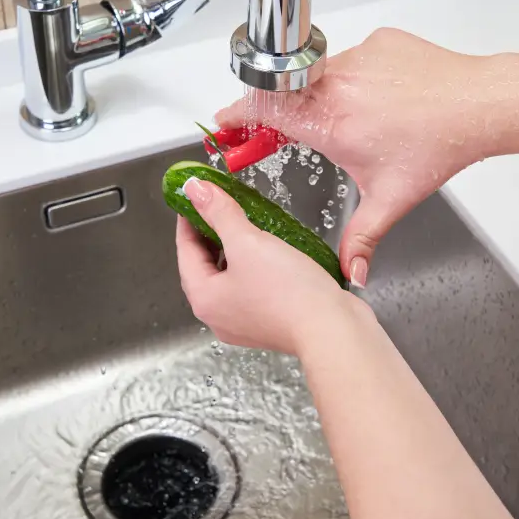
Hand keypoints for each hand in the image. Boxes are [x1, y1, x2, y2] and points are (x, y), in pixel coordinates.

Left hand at [175, 177, 366, 354]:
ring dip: (235, 251)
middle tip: (221, 206)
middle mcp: (218, 316)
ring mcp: (244, 324)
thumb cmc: (287, 291)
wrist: (332, 329)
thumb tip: (194, 189)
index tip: (196, 196)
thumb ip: (220, 213)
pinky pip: (252, 289)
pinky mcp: (270, 324)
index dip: (189, 219)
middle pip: (206, 266)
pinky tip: (271, 252)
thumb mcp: (248, 242)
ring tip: (248, 225)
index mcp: (204, 298)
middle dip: (212, 234)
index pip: (185, 251)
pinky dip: (254, 267)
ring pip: (230, 278)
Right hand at [215, 28, 498, 286]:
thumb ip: (362, 240)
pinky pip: (351, 60)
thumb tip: (350, 273)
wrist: (478, 104)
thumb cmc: (437, 145)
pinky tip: (381, 100)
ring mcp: (355, 59)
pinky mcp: (375, 43)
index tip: (224, 124)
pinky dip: (356, 80)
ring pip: (319, 77)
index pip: (263, 112)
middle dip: (279, 114)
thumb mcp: (390, 201)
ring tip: (362, 121)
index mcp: (329, 122)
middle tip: (287, 131)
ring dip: (323, 97)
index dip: (237, 117)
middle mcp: (335, 85)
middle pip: (285, 94)